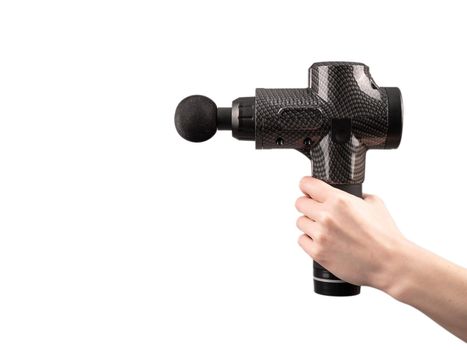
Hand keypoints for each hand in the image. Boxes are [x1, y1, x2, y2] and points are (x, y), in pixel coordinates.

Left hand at [295, 176, 406, 290]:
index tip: (308, 189)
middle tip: (318, 212)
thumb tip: (349, 193)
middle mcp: (326, 216)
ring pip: (300, 222)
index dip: (307, 186)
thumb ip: (357, 195)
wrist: (389, 263)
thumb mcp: (375, 204)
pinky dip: (310, 240)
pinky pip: (302, 240)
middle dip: (308, 206)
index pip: (307, 184)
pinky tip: (323, 241)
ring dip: (309, 224)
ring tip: (324, 229)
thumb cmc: (385, 236)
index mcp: (338, 200)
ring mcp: (321, 235)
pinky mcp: (318, 252)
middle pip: (300, 203)